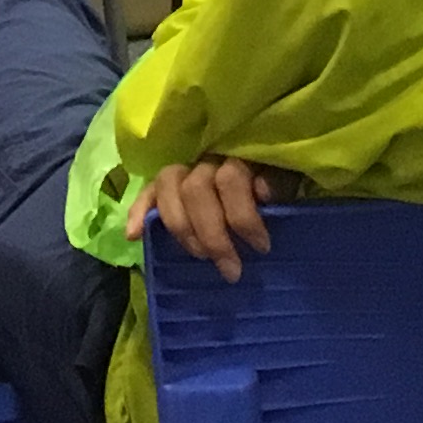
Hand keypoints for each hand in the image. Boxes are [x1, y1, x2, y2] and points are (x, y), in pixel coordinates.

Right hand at [134, 156, 291, 282]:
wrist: (265, 159)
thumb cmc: (279, 174)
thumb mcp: (289, 177)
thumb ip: (278, 183)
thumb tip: (261, 192)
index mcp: (239, 152)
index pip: (230, 178)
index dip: (243, 215)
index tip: (261, 246)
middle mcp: (207, 154)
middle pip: (195, 189)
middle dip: (212, 235)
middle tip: (231, 270)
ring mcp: (184, 166)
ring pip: (168, 187)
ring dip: (181, 228)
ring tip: (200, 256)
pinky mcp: (166, 181)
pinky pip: (147, 191)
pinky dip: (137, 212)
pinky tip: (133, 235)